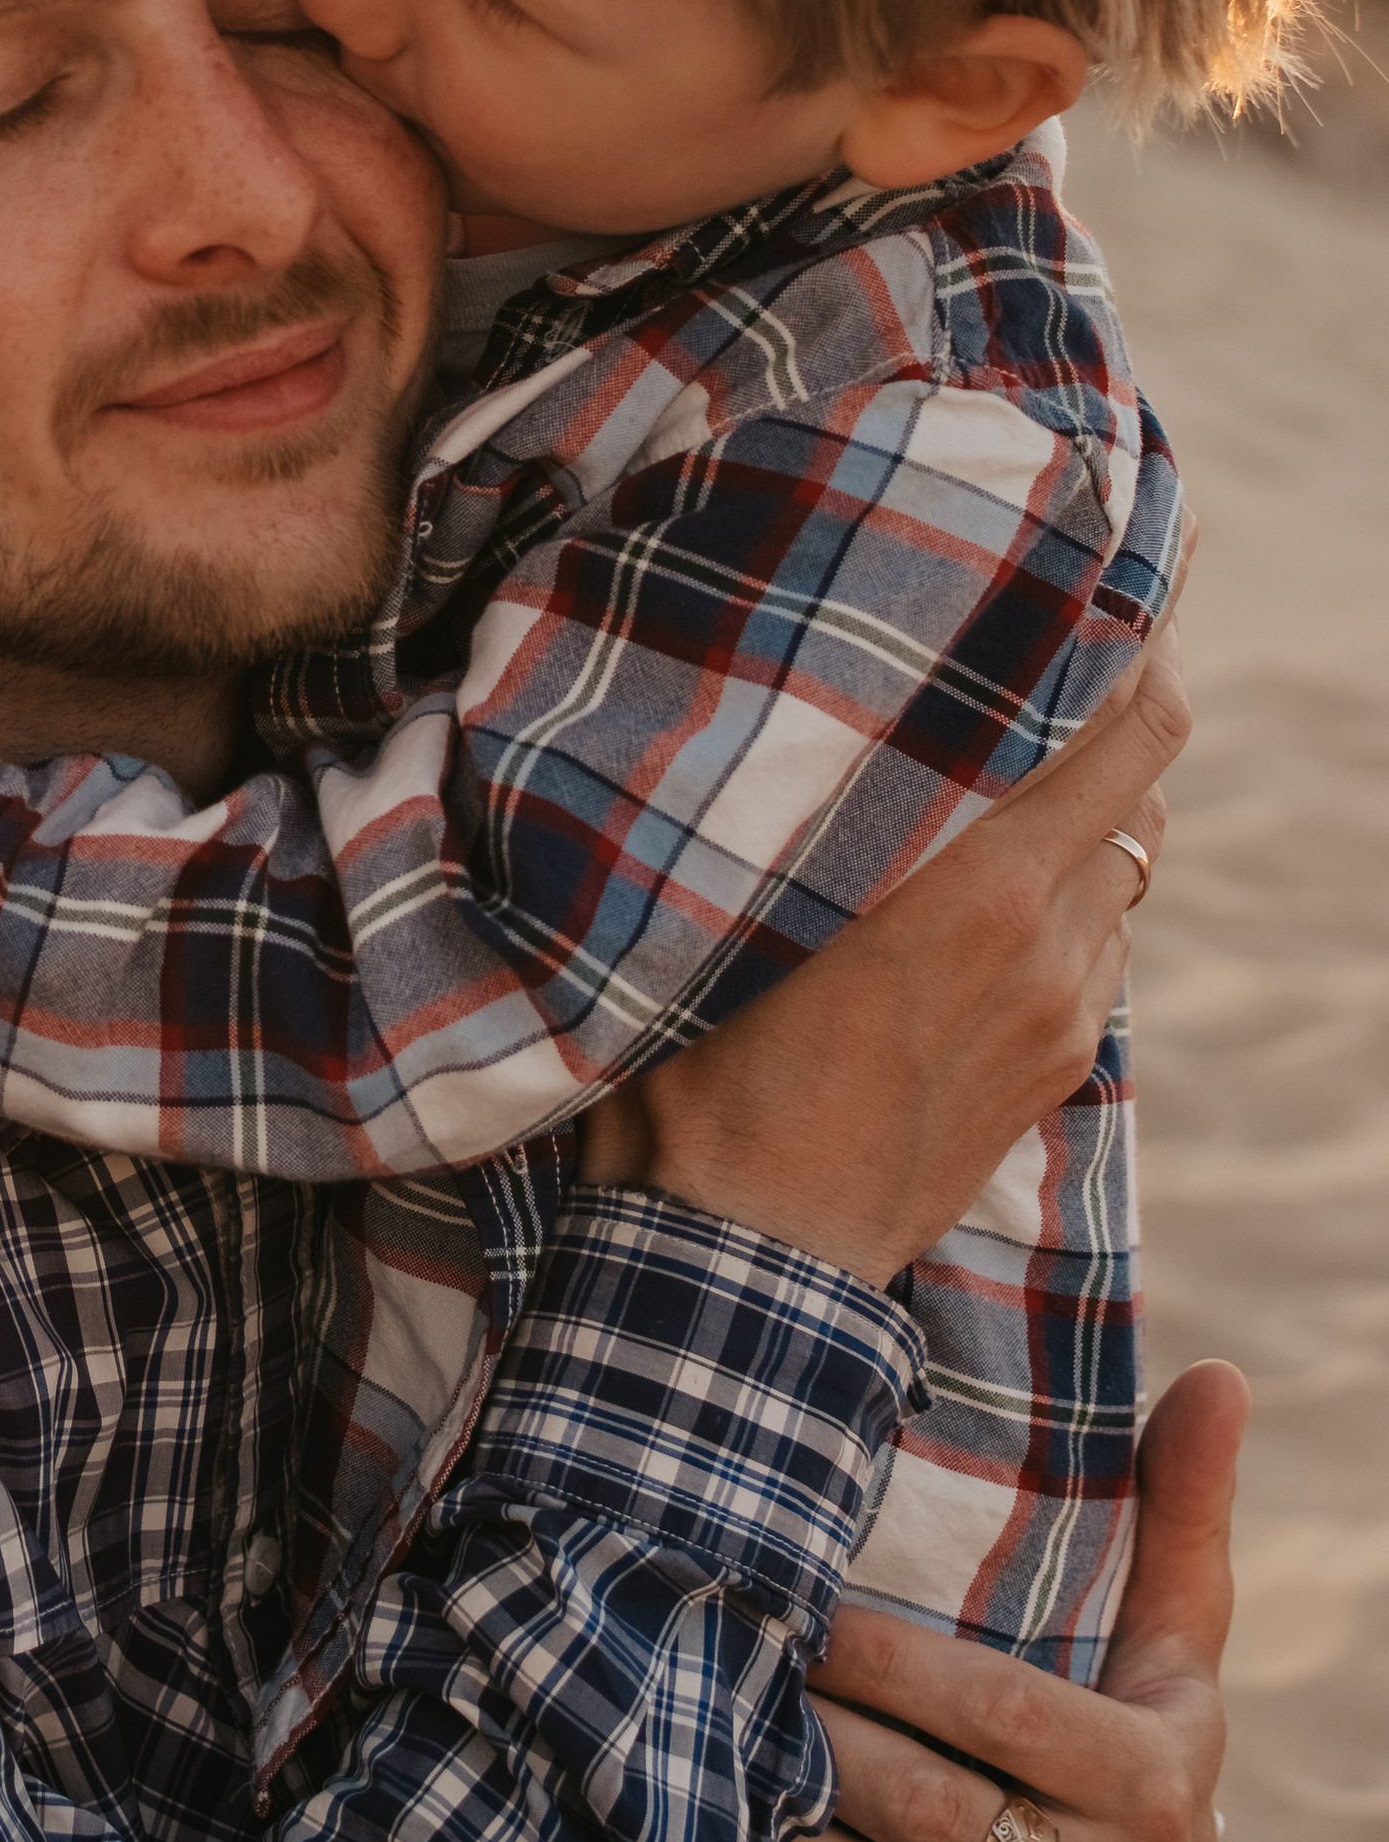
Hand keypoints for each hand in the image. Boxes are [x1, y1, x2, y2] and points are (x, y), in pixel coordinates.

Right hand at [578, 625, 1188, 1282]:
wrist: (749, 1257)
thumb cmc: (701, 1076)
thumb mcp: (736, 917)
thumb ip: (804, 817)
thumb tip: (811, 708)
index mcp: (973, 885)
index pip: (1122, 732)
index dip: (1137, 647)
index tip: (1113, 584)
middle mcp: (1046, 938)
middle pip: (1140, 785)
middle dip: (1108, 718)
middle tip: (1049, 656)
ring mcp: (1065, 1010)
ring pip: (1119, 866)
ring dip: (1081, 818)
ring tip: (998, 783)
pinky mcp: (1060, 1068)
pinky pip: (1093, 947)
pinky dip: (1063, 902)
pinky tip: (981, 901)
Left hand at [753, 1359, 1243, 1841]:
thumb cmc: (1141, 1736)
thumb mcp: (1177, 1637)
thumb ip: (1178, 1509)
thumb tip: (1219, 1373)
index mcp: (1152, 1779)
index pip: (997, 1712)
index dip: (885, 1662)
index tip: (792, 1607)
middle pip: (935, 1814)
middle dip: (817, 1745)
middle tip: (714, 1678)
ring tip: (697, 1768)